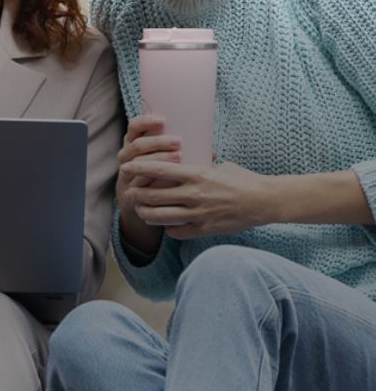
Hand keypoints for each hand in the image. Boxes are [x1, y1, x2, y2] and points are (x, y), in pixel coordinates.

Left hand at [120, 158, 270, 238]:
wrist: (264, 201)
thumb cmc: (242, 179)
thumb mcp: (220, 165)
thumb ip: (200, 164)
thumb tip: (186, 158)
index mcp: (197, 174)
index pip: (160, 170)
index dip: (139, 169)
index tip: (126, 167)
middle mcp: (194, 195)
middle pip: (153, 196)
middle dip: (136, 195)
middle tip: (128, 193)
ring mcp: (198, 214)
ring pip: (160, 217)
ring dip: (146, 214)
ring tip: (140, 211)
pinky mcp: (204, 229)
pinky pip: (177, 232)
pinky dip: (168, 229)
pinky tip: (165, 225)